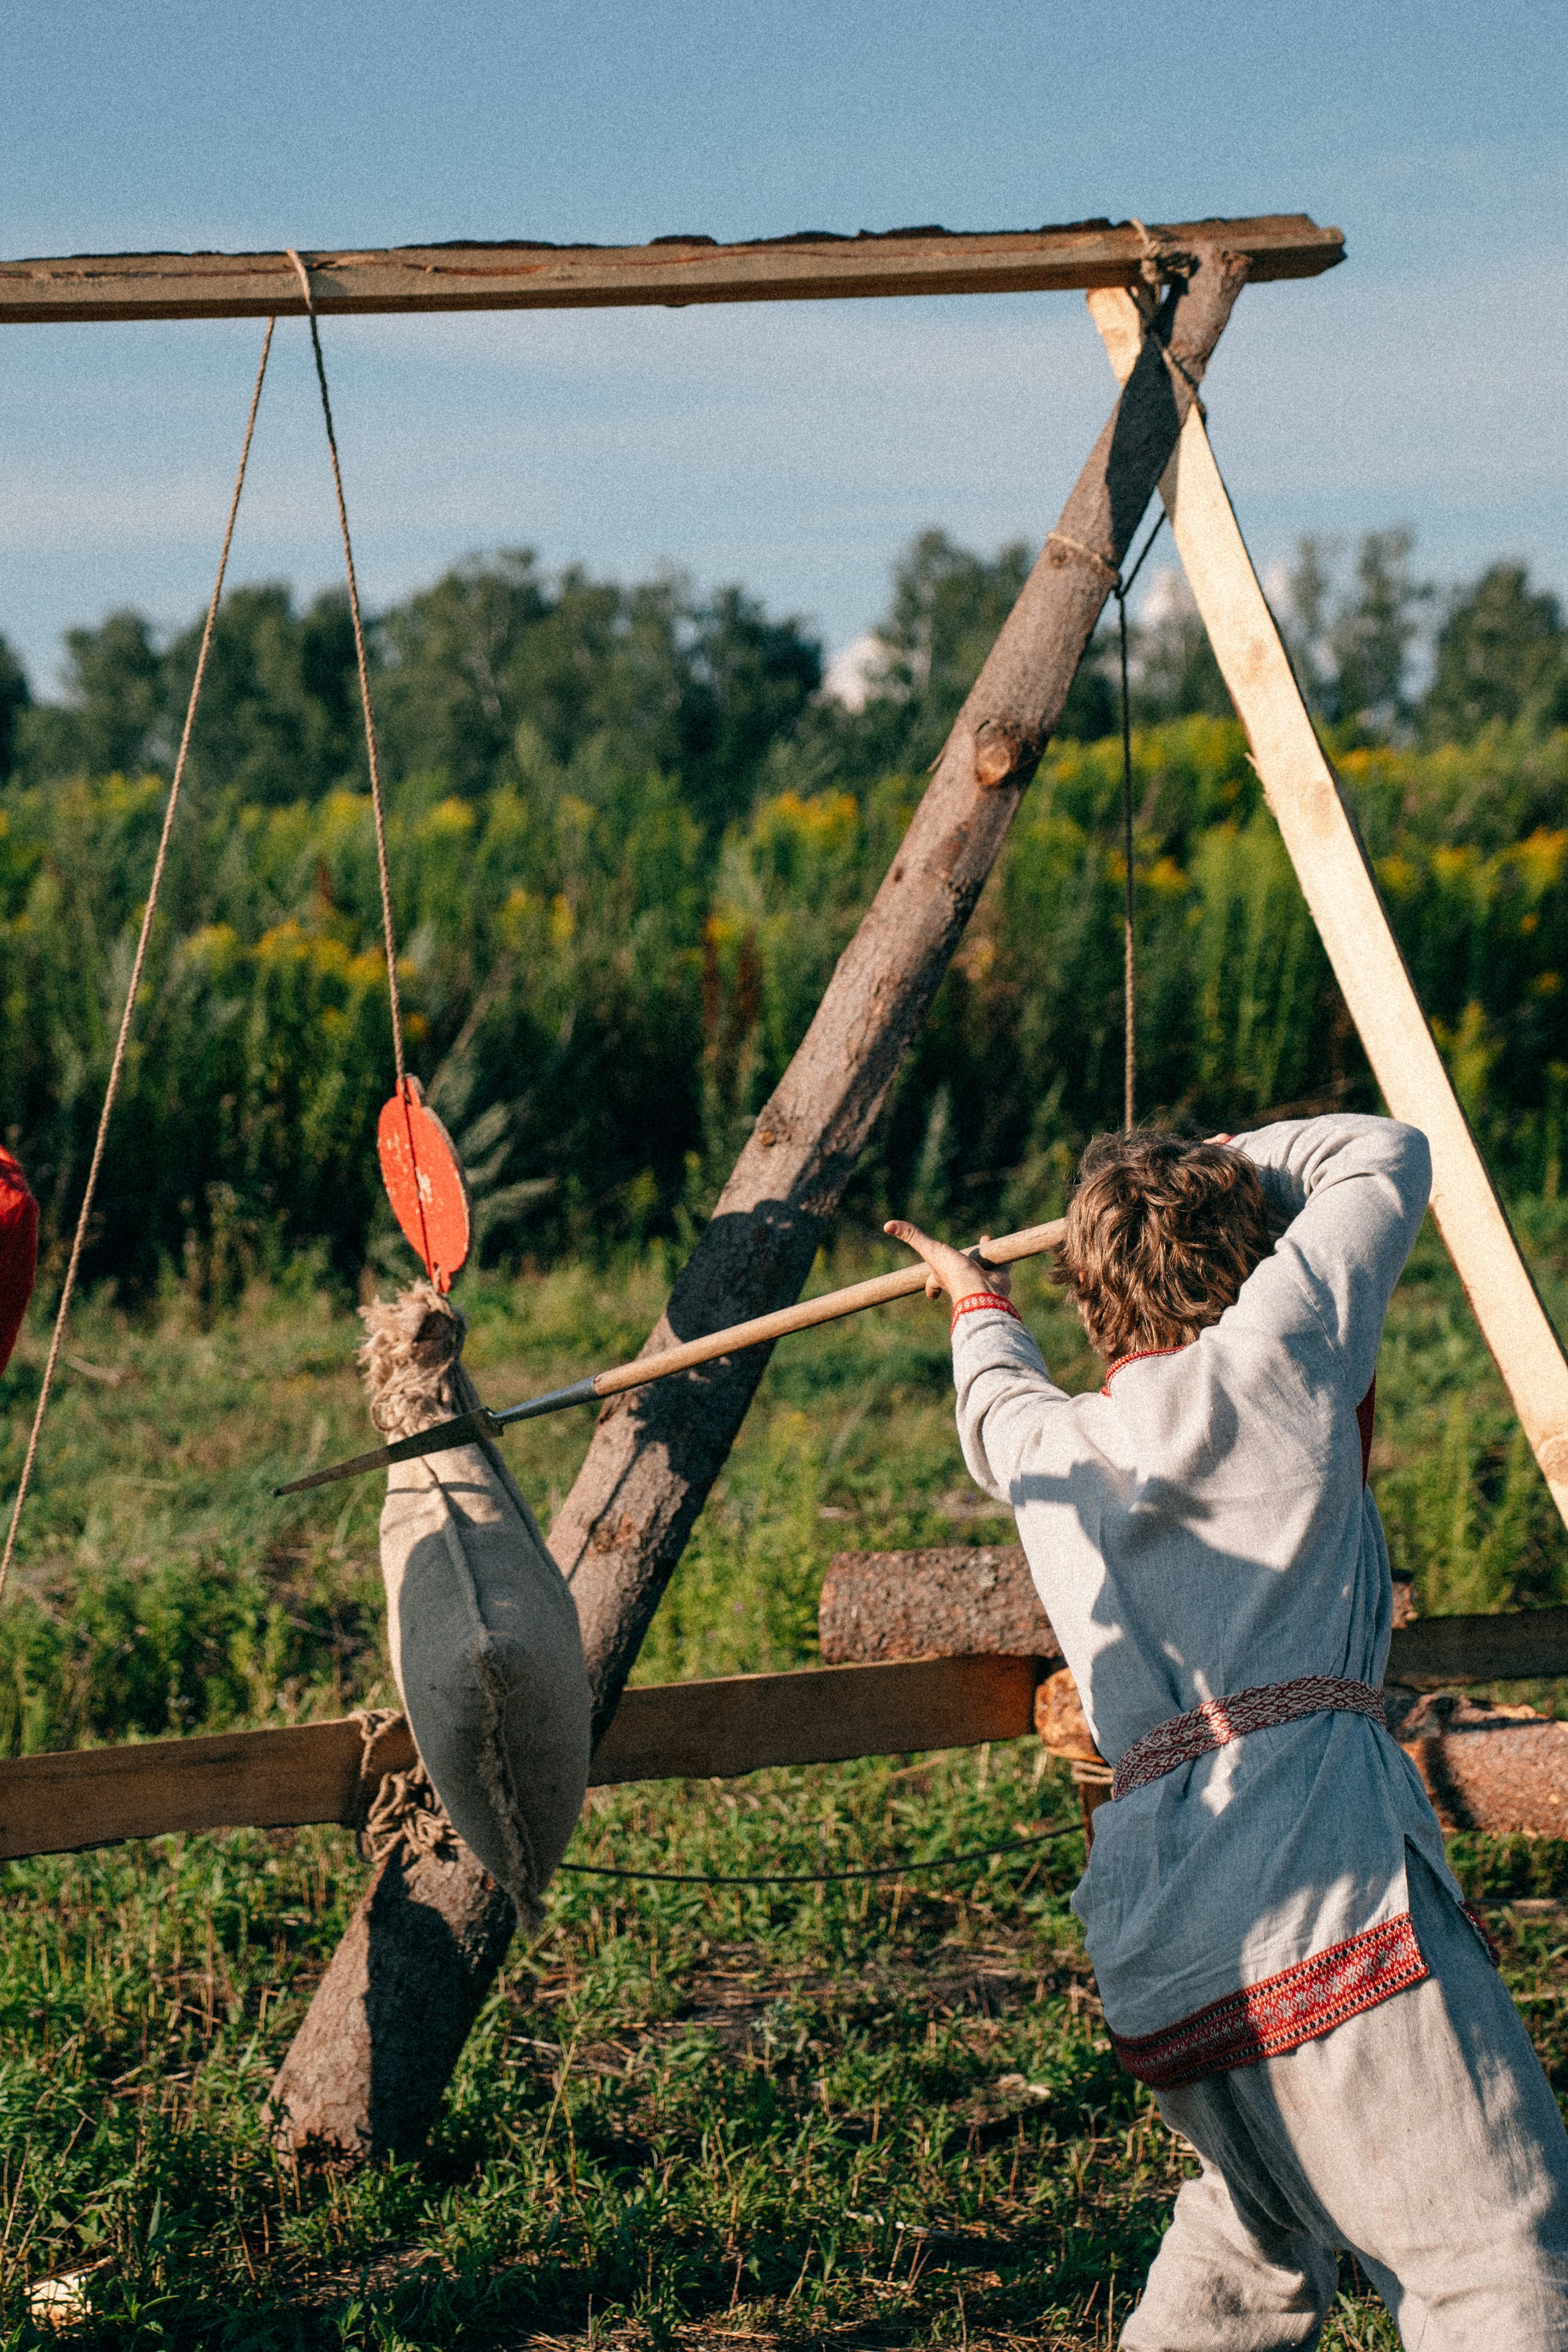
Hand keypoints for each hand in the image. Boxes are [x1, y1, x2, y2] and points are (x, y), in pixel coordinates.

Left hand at [884, 1220, 1011, 1306]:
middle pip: (960, 1271)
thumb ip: (912, 1237)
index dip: (930, 1286)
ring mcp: (981, 1277)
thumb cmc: (954, 1274)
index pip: (933, 1283)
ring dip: (983, 1254)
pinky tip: (1004, 1247)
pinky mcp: (999, 1276)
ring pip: (982, 1266)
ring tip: (985, 1240)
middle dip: (962, 1263)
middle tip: (964, 1258)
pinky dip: (1004, 1259)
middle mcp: (962, 1279)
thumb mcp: (931, 1251)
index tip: (930, 1295)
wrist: (982, 1290)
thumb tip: (887, 1224)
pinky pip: (1003, 1265)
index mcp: (944, 1277)